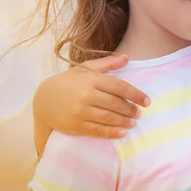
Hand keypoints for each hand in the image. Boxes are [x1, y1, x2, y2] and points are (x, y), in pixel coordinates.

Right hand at [33, 55, 150, 138]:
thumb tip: (127, 57)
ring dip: (124, 121)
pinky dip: (111, 132)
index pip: (119, 87)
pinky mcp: (75, 126)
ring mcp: (80, 112)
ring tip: (133, 122)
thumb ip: (107, 63)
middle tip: (138, 112)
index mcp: (91, 80)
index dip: (136, 94)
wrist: (43, 100)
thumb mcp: (85, 68)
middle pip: (115, 104)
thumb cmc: (68, 82)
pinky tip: (121, 132)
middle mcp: (86, 96)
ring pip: (108, 118)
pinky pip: (97, 130)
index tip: (147, 101)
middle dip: (130, 109)